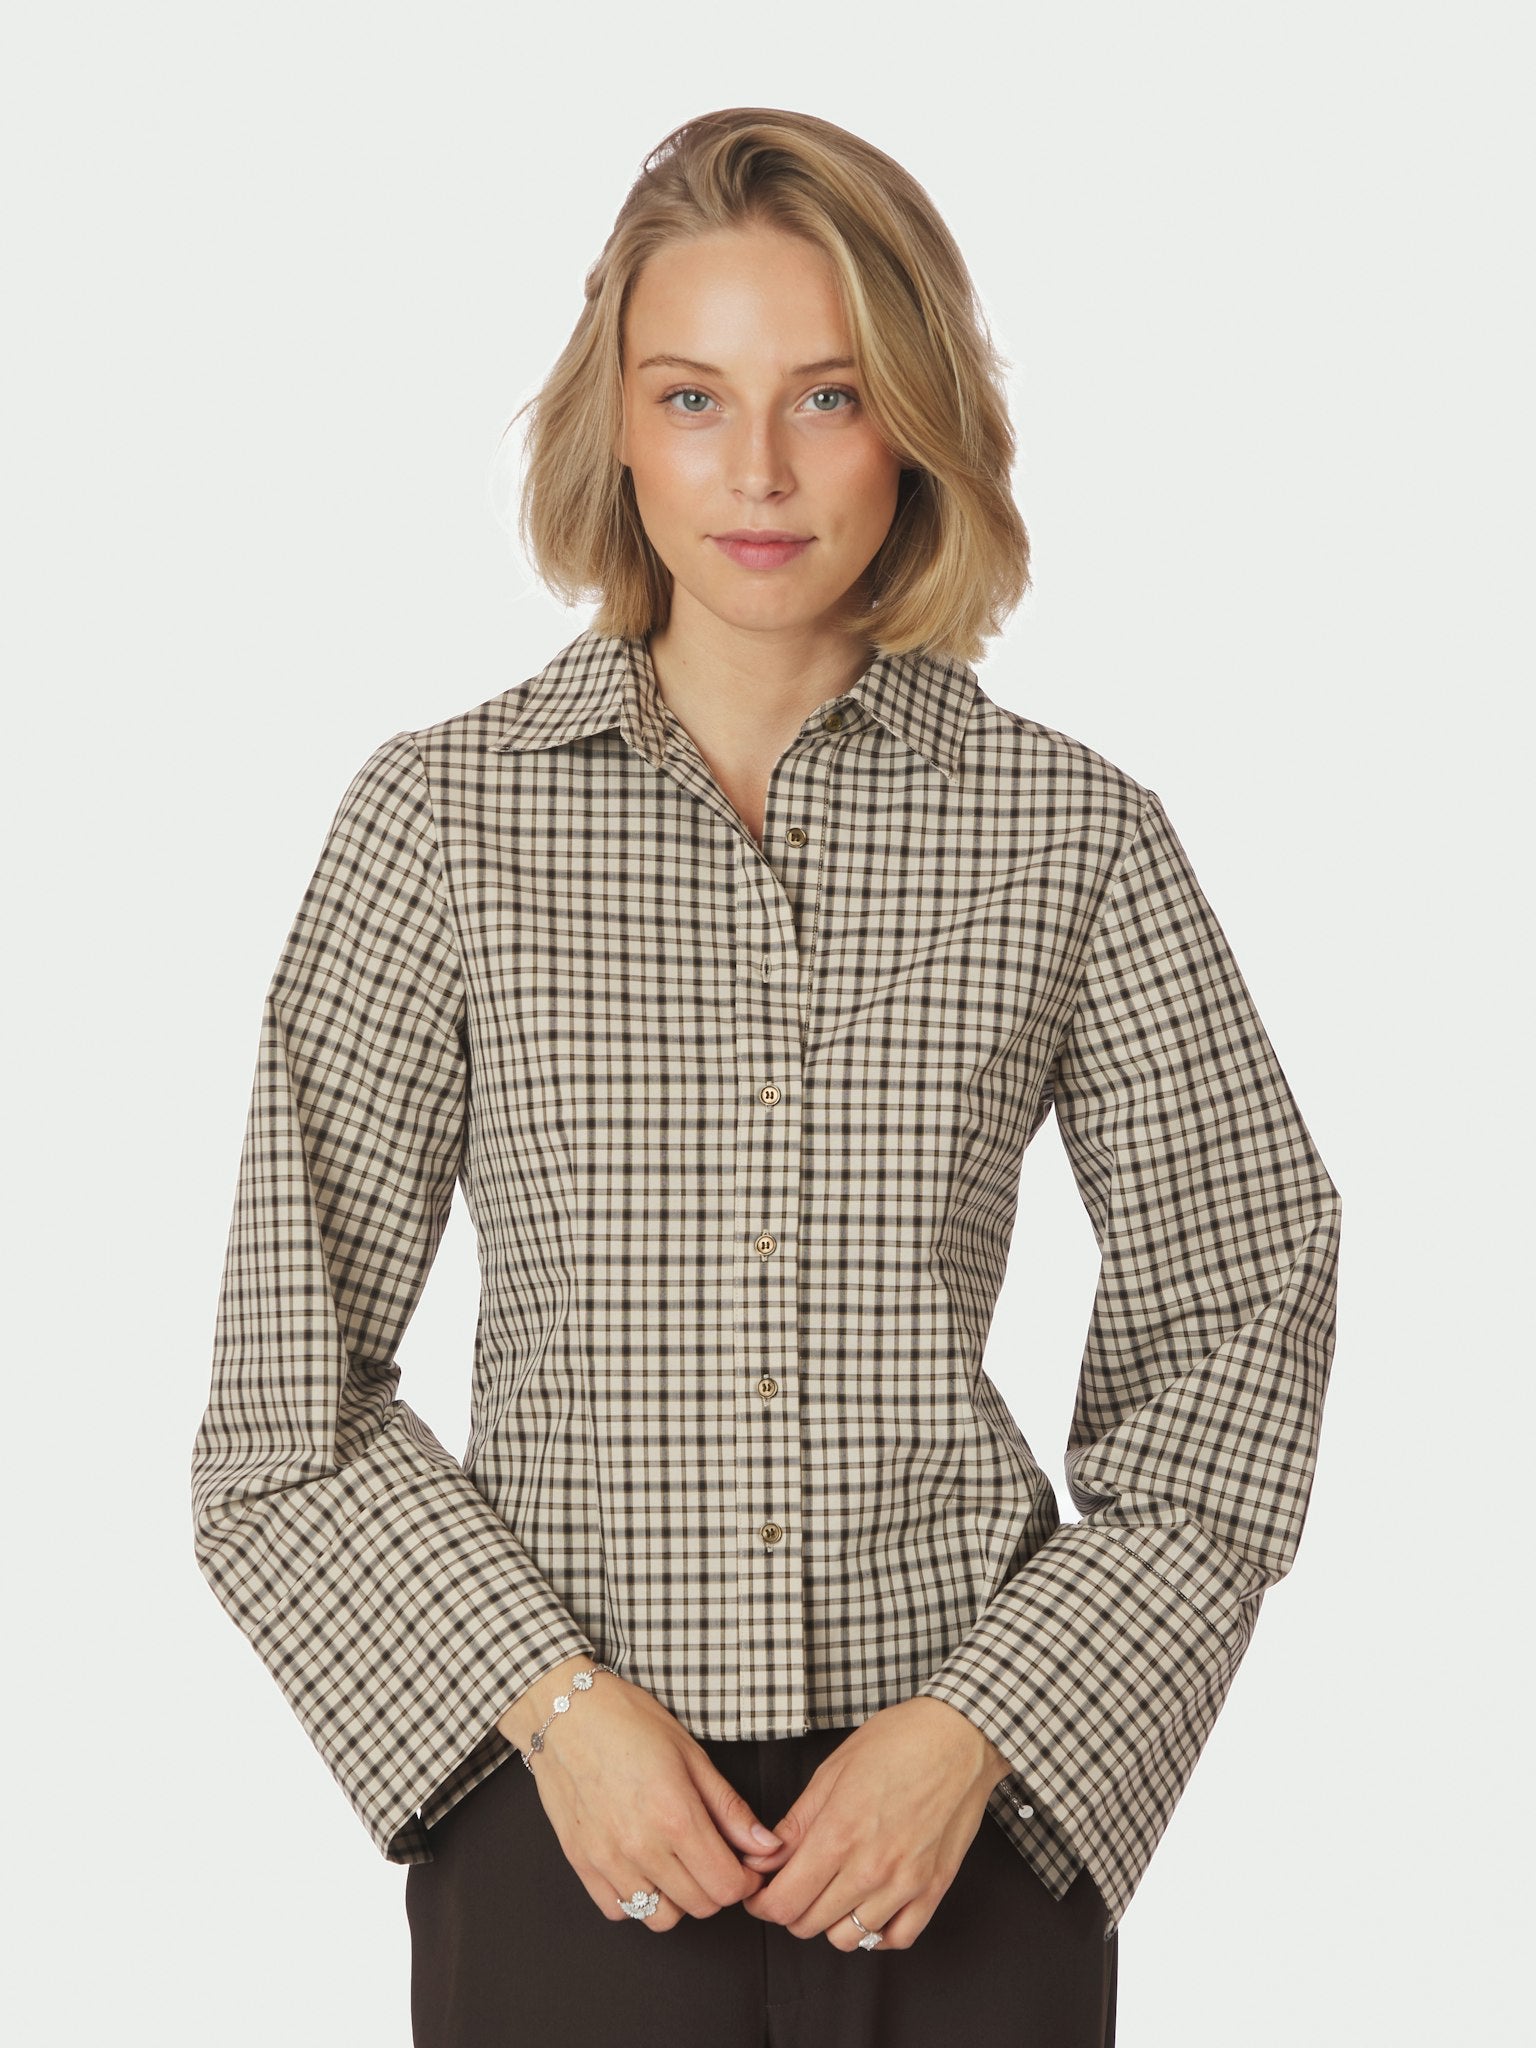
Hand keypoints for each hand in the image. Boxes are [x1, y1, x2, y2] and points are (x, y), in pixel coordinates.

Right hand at [502, 1661, 784, 1932]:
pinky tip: (642, 1867)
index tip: (744, 1864)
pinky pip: (619, 1910)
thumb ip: (730, 1808)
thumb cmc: (628, 1722)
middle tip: (713, 1857)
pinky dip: (637, 1898)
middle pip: (700, 1905)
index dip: (745, 1879)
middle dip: (717, 1887)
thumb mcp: (691, 1754)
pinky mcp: (581, 1864)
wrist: (566, 1713)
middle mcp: (641, 1846)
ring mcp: (608, 1860)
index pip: (728, 1885)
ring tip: (677, 1864)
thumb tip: (766, 1845)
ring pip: (661, 1917)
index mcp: (676, 1815)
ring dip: (678, 1898)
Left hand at [736, 1697, 1006, 1950]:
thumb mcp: (832, 1771)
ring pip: (848, 1939)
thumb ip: (796, 1823)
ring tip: (833, 1891)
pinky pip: (896, 1938)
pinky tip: (870, 1905)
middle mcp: (870, 1868)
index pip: (783, 1903)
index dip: (762, 1903)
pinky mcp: (934, 1889)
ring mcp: (905, 1883)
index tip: (760, 1893)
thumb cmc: (896, 1742)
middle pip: (809, 1924)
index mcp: (838, 1834)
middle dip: (791, 1908)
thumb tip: (766, 1857)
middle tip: (794, 1884)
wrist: (960, 1737)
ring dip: (831, 1922)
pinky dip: (877, 1932)